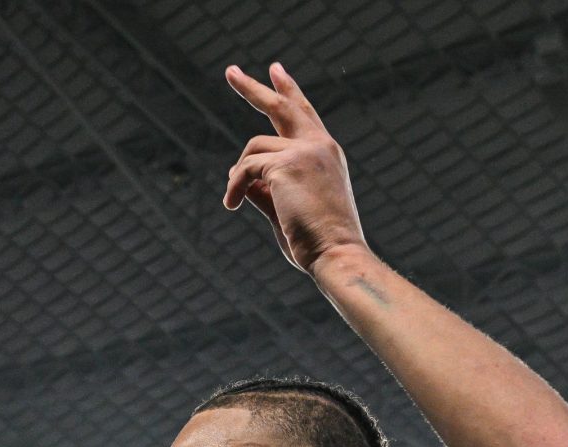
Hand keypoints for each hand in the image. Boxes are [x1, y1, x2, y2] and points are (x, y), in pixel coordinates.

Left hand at [222, 63, 366, 273]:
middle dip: (252, 88)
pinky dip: (233, 187)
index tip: (275, 70)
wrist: (337, 254)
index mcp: (326, 154)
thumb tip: (241, 175)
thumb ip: (268, 187)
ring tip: (232, 200)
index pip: (303, 114)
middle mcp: (319, 145)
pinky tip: (231, 205)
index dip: (289, 91)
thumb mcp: (290, 207)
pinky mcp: (286, 164)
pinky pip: (245, 169)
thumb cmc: (317, 241)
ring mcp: (305, 151)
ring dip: (237, 175)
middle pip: (281, 106)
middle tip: (230, 71)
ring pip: (253, 148)